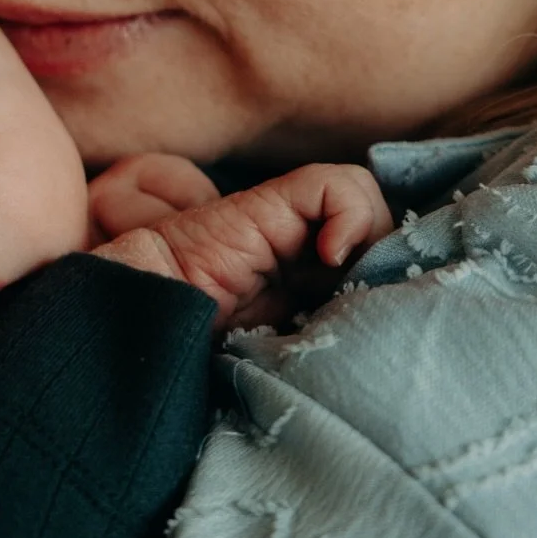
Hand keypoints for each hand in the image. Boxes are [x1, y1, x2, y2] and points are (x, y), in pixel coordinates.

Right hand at [94, 163, 392, 330]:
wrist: (145, 319)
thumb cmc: (204, 346)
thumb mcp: (284, 350)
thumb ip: (325, 331)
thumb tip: (387, 341)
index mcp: (306, 278)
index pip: (374, 252)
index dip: (391, 271)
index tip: (388, 310)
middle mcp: (301, 242)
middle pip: (379, 222)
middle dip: (389, 257)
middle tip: (374, 295)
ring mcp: (286, 219)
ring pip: (364, 195)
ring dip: (372, 235)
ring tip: (344, 275)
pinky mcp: (270, 204)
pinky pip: (333, 187)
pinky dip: (348, 215)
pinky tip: (329, 257)